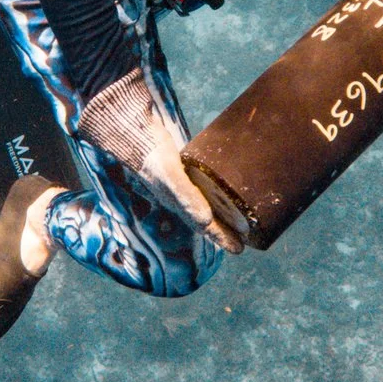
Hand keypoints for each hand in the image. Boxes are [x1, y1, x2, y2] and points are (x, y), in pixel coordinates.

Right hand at [78, 71, 244, 252]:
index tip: (240, 249)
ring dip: (222, 213)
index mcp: (178, 203)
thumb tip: (207, 220)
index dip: (222, 238)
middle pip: (207, 219)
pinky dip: (216, 191)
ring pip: (206, 203)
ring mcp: (182, 182)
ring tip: (238, 218)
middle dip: (225, 230)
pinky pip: (204, 185)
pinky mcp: (183, 168)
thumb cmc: (152, 156)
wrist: (136, 132)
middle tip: (246, 239)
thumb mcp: (170, 175)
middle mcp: (180, 196)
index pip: (203, 226)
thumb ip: (187, 196)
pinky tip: (223, 187)